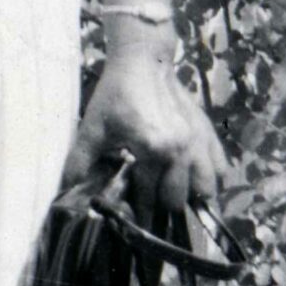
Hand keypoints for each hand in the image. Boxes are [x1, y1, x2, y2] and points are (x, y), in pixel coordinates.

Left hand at [60, 41, 228, 229]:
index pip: (148, 198)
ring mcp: (198, 141)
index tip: (135, 225)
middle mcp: (180, 150)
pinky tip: (197, 181)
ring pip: (205, 188)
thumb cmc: (116, 94)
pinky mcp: (207, 132)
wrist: (144, 60)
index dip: (140, 215)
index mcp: (152, 150)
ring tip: (175, 197)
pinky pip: (220, 167)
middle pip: (177, 199)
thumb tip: (65, 191)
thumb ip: (79, 161)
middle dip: (164, 208)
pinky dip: (212, 179)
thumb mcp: (93, 127)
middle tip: (151, 208)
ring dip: (191, 197)